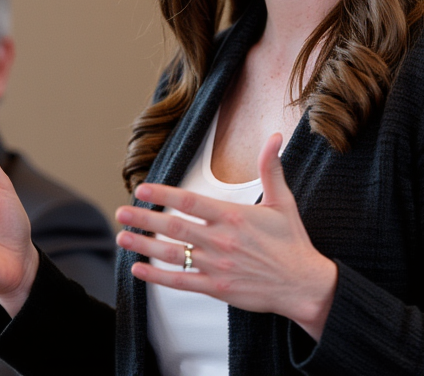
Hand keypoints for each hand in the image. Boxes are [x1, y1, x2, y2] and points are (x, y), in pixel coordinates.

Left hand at [115, 133, 337, 340]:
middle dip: (143, 219)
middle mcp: (220, 240)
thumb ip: (271, 168)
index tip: (142, 189)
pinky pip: (180, 282)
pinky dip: (156, 276)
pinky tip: (139, 270)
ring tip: (121, 237)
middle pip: (173, 226)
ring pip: (171, 254)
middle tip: (120, 213)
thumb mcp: (283, 201)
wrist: (303, 284)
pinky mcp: (216, 287)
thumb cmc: (292, 242)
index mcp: (233, 216)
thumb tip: (275, 137)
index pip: (189, 201)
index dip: (162, 193)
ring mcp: (216, 265)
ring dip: (143, 245)